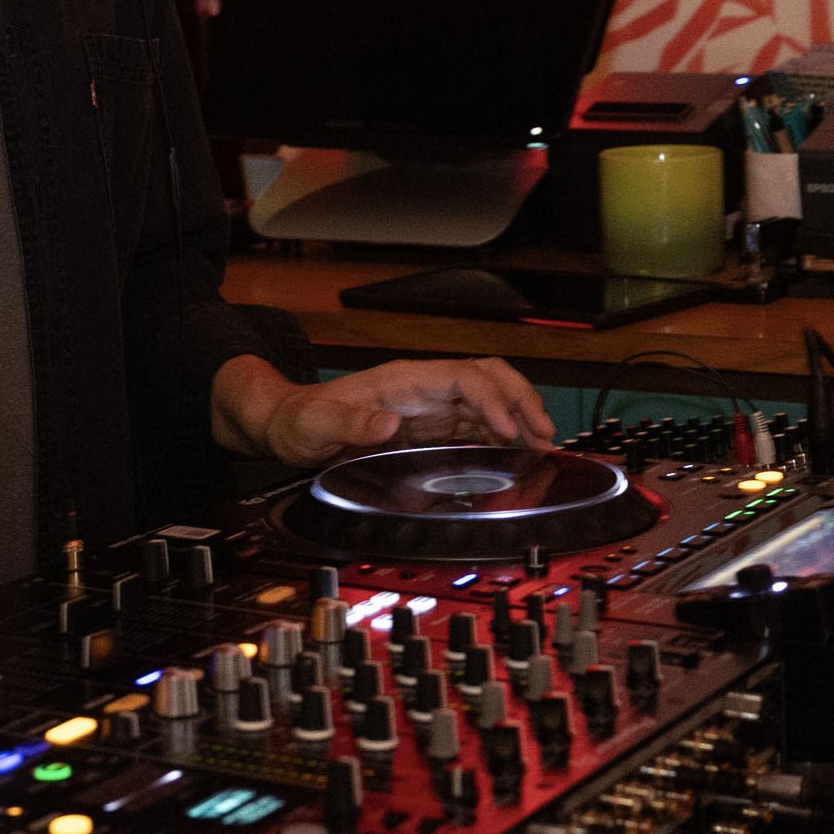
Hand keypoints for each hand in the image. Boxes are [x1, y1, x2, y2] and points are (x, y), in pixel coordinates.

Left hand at [213, 355, 554, 468]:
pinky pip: (479, 425)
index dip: (493, 400)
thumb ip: (349, 424)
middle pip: (490, 378)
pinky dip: (504, 437)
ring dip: (520, 419)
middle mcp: (424, 388)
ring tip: (544, 448)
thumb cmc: (300, 420)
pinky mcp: (432, 427)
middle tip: (545, 435)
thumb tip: (387, 424)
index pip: (464, 377)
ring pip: (491, 399)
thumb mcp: (316, 425)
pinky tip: (518, 455)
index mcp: (404, 380)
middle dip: (522, 400)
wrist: (289, 424)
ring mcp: (431, 406)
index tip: (510, 430)